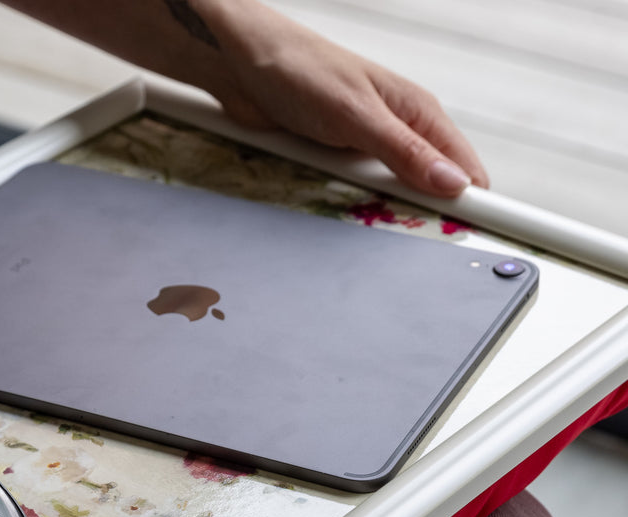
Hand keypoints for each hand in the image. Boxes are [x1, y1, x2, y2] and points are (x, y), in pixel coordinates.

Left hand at [0, 0, 488, 196]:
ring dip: (382, 215)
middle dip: (425, 217)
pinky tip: (344, 213)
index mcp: (416, 111)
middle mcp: (396, 131)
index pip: (463, 165)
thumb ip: (403, 152)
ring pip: (389, 198)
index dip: (475, 201)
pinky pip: (352, 197)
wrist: (240, 68)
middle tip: (421, 244)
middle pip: (428, 190)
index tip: (481, 236)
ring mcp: (364, 149)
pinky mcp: (334, 162)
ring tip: (379, 227)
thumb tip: (451, 182)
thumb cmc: (299, 71)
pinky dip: (349, 209)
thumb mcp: (357, 116)